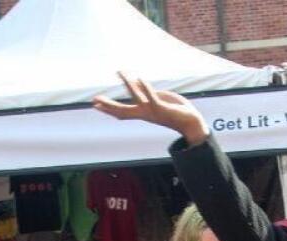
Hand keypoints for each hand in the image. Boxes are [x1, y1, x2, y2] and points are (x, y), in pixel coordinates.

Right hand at [93, 72, 209, 142]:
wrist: (191, 122)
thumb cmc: (176, 110)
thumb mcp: (158, 99)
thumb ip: (147, 93)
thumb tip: (137, 83)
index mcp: (143, 112)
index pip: (122, 111)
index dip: (108, 108)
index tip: (95, 103)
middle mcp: (145, 113)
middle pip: (123, 110)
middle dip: (109, 105)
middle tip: (95, 100)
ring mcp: (153, 111)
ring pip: (136, 98)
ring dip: (128, 84)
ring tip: (121, 72)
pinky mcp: (163, 108)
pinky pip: (152, 97)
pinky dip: (145, 87)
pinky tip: (139, 78)